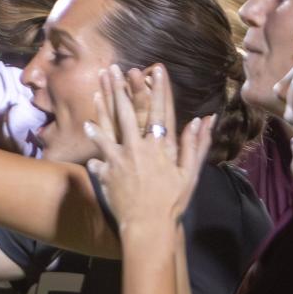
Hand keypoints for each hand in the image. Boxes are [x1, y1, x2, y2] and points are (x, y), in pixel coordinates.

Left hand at [84, 65, 210, 229]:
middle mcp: (140, 147)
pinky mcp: (107, 169)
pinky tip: (87, 123)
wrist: (150, 224)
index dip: (159, 88)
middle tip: (115, 68)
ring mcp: (121, 157)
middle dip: (122, 88)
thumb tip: (205, 119)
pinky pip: (99, 149)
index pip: (161, 110)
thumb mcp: (191, 172)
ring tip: (97, 85)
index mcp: (162, 146)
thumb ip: (196, 144)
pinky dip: (94, 136)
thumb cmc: (173, 200)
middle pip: (129, 111)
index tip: (157, 69)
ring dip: (103, 104)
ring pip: (110, 124)